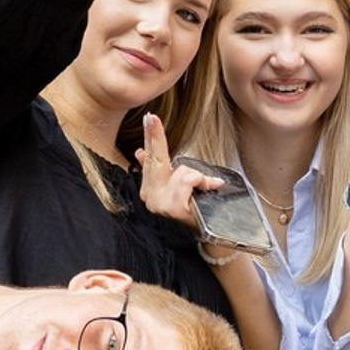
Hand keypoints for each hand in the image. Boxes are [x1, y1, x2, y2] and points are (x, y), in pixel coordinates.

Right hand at [135, 113, 216, 229]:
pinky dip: (202, 181)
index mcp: (149, 189)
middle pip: (157, 160)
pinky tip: (209, 187)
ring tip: (205, 186)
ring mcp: (160, 203)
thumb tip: (140, 152)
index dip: (150, 138)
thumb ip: (158, 169)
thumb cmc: (194, 206)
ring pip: (180, 171)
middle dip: (156, 138)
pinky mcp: (173, 207)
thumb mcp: (176, 185)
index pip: (149, 159)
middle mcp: (150, 197)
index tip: (149, 119)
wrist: (209, 232)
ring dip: (198, 176)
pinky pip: (188, 179)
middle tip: (152, 117)